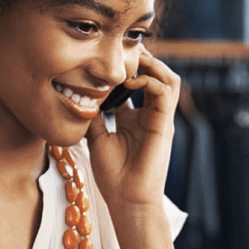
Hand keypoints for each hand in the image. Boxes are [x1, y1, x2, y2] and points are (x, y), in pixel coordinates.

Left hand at [85, 45, 178, 214]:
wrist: (128, 201)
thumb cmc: (114, 176)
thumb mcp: (97, 138)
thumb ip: (94, 117)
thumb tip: (80, 96)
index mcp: (136, 119)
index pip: (137, 83)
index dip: (127, 67)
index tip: (108, 57)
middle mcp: (151, 116)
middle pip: (156, 75)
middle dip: (142, 58)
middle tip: (122, 48)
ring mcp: (160, 120)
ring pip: (168, 78)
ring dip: (152, 64)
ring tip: (132, 59)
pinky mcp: (165, 125)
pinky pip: (165, 91)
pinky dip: (150, 80)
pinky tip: (131, 82)